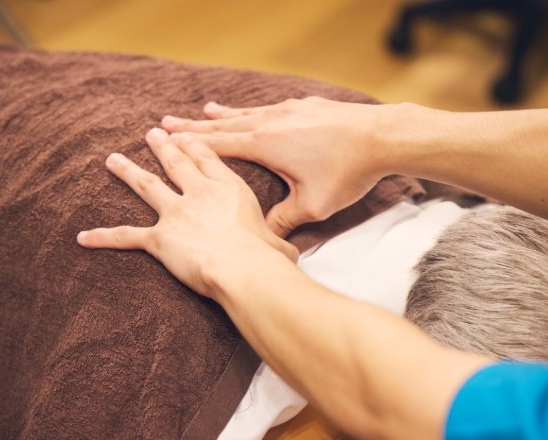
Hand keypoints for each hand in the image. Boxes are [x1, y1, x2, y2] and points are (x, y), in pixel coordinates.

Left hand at [77, 128, 297, 297]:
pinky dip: (104, 237)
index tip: (184, 134)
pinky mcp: (160, 238)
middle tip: (151, 133)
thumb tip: (290, 253)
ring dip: (127, 172)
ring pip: (146, 186)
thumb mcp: (281, 242)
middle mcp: (200, 194)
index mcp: (230, 190)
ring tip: (112, 159)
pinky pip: (126, 237)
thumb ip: (279, 242)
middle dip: (163, 146)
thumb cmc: (268, 256)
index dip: (194, 144)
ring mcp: (177, 213)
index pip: (207, 160)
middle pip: (177, 163)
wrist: (245, 267)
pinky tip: (83, 237)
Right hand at [162, 97, 389, 236]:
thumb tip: (264, 237)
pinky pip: (270, 107)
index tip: (166, 138)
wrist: (381, 136)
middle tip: (168, 122)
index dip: (190, 143)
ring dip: (223, 114)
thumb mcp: (313, 205)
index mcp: (265, 145)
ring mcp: (289, 110)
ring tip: (204, 110)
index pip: (218, 144)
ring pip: (247, 113)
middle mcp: (271, 122)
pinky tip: (255, 110)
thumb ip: (284, 220)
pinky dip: (253, 109)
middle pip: (225, 125)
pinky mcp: (306, 105)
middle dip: (195, 126)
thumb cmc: (347, 172)